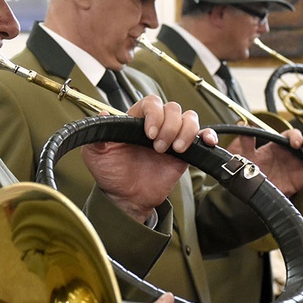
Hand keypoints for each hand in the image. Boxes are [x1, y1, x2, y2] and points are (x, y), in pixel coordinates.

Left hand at [82, 96, 217, 222]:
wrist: (126, 198)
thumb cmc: (111, 174)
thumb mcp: (95, 154)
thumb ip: (96, 135)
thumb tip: (101, 114)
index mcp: (135, 120)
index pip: (151, 103)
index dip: (154, 114)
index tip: (149, 133)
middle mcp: (156, 125)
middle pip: (173, 108)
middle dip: (169, 126)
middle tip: (158, 148)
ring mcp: (172, 137)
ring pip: (189, 118)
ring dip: (186, 131)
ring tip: (175, 149)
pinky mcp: (185, 153)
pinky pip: (202, 136)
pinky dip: (207, 135)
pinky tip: (206, 142)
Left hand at [237, 128, 302, 195]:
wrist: (253, 189)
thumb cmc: (252, 169)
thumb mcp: (247, 155)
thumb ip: (246, 141)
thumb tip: (242, 124)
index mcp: (279, 145)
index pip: (290, 135)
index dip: (295, 136)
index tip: (294, 143)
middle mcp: (291, 154)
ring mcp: (298, 167)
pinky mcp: (301, 181)